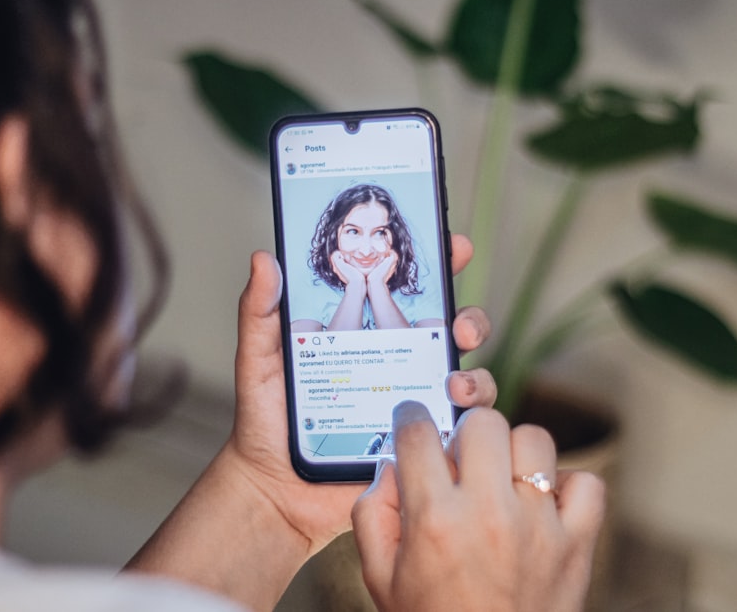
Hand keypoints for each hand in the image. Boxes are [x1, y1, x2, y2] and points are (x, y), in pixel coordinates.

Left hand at [125, 235, 495, 610]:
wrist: (272, 489)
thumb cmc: (267, 420)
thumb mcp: (259, 358)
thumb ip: (261, 310)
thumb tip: (265, 257)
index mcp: (372, 337)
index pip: (414, 295)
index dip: (444, 265)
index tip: (455, 247)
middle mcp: (402, 366)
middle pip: (456, 333)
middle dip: (472, 320)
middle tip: (459, 325)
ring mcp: (417, 407)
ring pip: (472, 382)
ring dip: (477, 377)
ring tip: (454, 383)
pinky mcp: (424, 449)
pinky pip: (463, 436)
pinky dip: (470, 427)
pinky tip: (451, 425)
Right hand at [352, 402, 605, 611]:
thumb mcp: (380, 577)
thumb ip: (372, 514)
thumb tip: (390, 468)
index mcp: (434, 519)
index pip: (419, 432)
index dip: (411, 418)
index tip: (414, 422)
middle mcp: (488, 513)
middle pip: (482, 421)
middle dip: (465, 432)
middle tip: (462, 459)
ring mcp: (538, 526)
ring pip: (534, 439)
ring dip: (514, 453)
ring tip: (503, 481)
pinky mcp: (576, 544)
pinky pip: (587, 484)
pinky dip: (568, 487)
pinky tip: (544, 505)